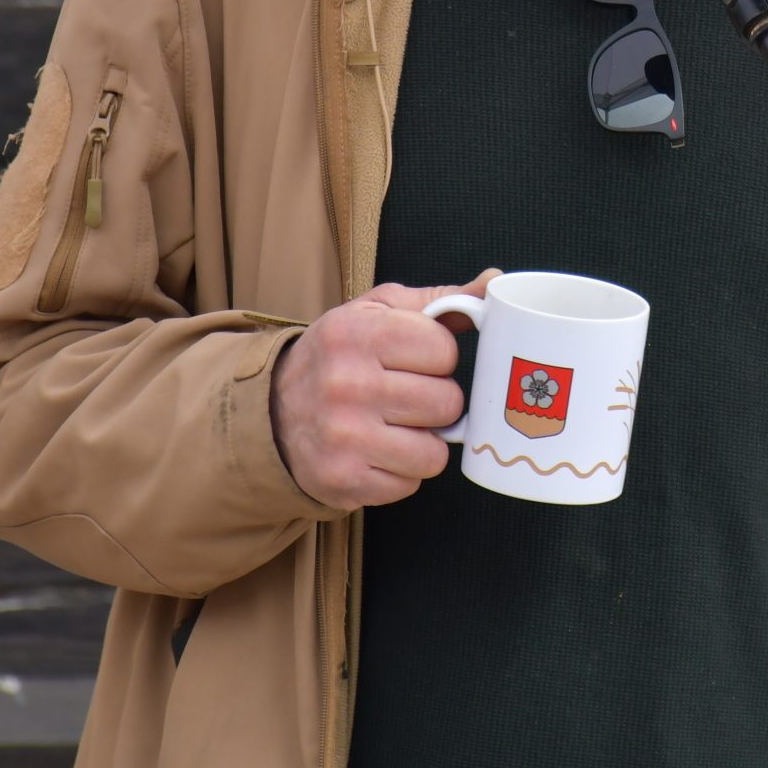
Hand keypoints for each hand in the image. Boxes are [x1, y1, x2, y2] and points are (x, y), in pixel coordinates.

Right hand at [271, 269, 499, 509]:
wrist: (273, 412)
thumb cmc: (339, 356)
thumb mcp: (378, 312)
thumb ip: (441, 300)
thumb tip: (495, 283)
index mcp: (357, 334)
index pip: (444, 351)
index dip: (439, 358)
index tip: (415, 361)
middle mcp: (346, 384)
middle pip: (446, 404)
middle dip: (436, 402)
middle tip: (407, 396)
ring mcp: (343, 437)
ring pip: (434, 453)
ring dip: (424, 443)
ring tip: (396, 427)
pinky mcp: (342, 480)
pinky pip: (410, 485)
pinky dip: (401, 472)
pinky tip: (378, 452)